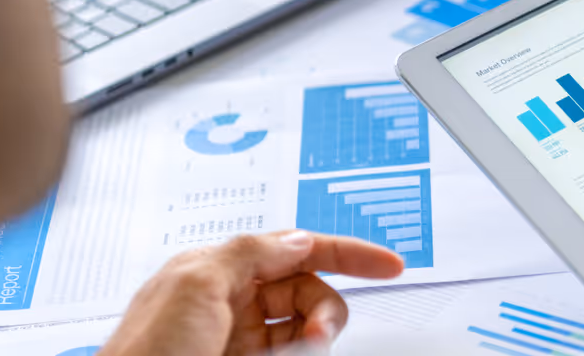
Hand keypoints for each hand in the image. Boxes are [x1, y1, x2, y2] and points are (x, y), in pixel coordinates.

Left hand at [100, 231, 403, 355]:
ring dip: (315, 336)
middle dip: (325, 308)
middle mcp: (229, 302)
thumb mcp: (194, 284)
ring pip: (304, 328)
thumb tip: (297, 240)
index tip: (389, 266)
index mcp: (216, 269)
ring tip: (306, 351)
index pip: (294, 247)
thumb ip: (250, 252)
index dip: (347, 253)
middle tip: (319, 336)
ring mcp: (237, 342)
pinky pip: (292, 353)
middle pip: (307, 290)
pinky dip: (303, 353)